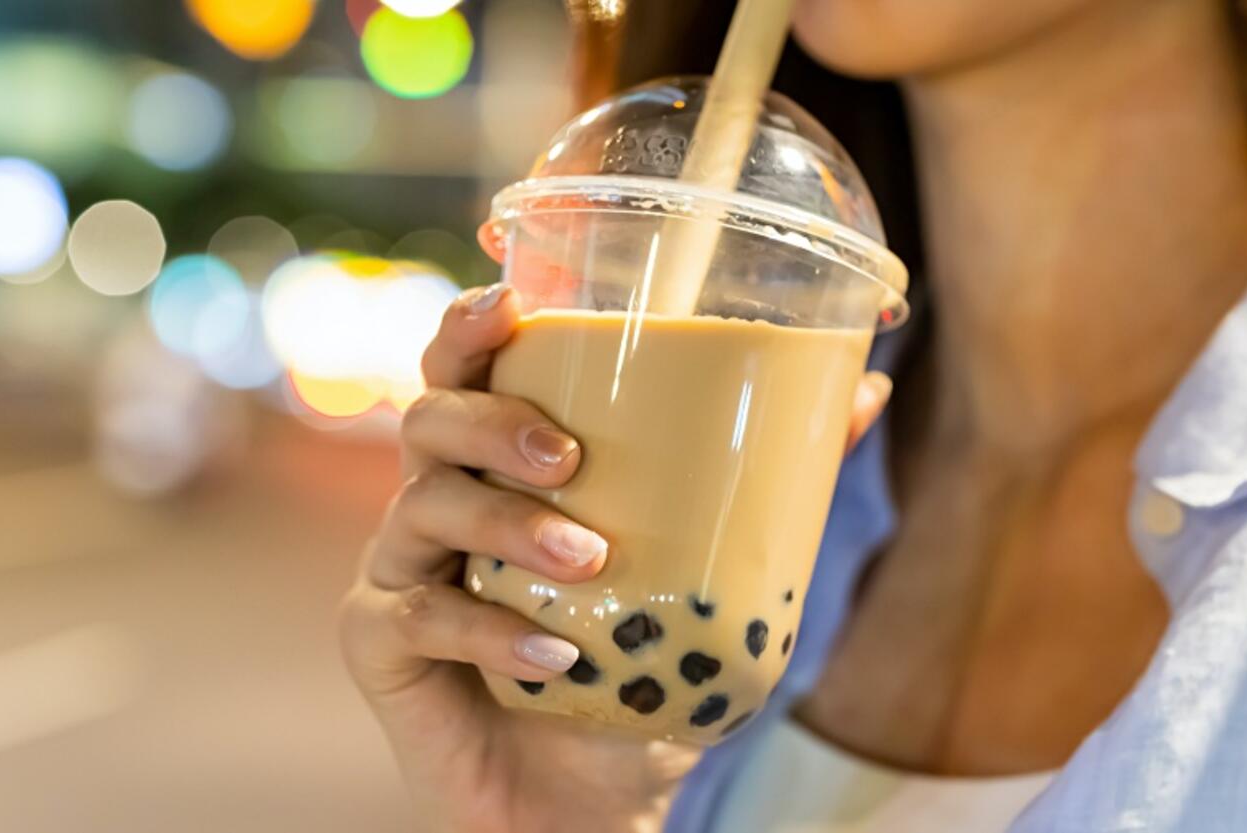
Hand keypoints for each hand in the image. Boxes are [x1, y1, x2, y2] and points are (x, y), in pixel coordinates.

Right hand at [339, 284, 892, 832]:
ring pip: (424, 506)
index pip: (466, 372)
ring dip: (509, 525)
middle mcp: (441, 500)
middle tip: (569, 457)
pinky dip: (488, 632)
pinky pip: (418, 615)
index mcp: (502, 465)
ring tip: (589, 560)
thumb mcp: (712, 572)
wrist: (592, 795)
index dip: (470, 328)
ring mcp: (403, 569)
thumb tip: (866, 390)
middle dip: (494, 424)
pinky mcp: (380, 644)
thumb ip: (770, 483)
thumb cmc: (638, 670)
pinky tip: (551, 656)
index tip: (512, 303)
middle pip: (431, 420)